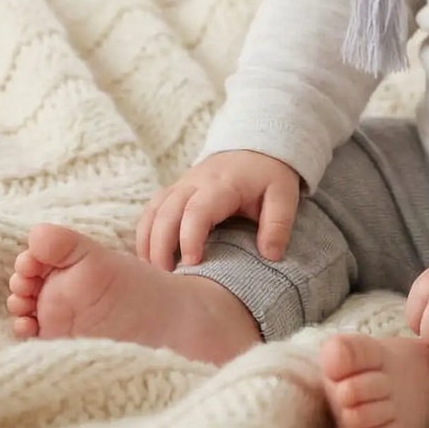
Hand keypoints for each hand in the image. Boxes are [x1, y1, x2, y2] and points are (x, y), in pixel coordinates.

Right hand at [135, 149, 300, 269]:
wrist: (255, 148)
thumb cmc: (268, 176)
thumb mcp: (283, 195)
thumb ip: (279, 224)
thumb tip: (270, 255)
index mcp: (222, 184)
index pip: (197, 210)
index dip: (189, 238)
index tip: (192, 265)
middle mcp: (194, 183)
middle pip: (166, 212)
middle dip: (161, 247)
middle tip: (168, 279)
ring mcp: (180, 185)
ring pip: (153, 211)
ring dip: (148, 242)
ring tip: (155, 275)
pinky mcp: (173, 192)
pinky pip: (151, 211)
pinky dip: (145, 235)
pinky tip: (149, 260)